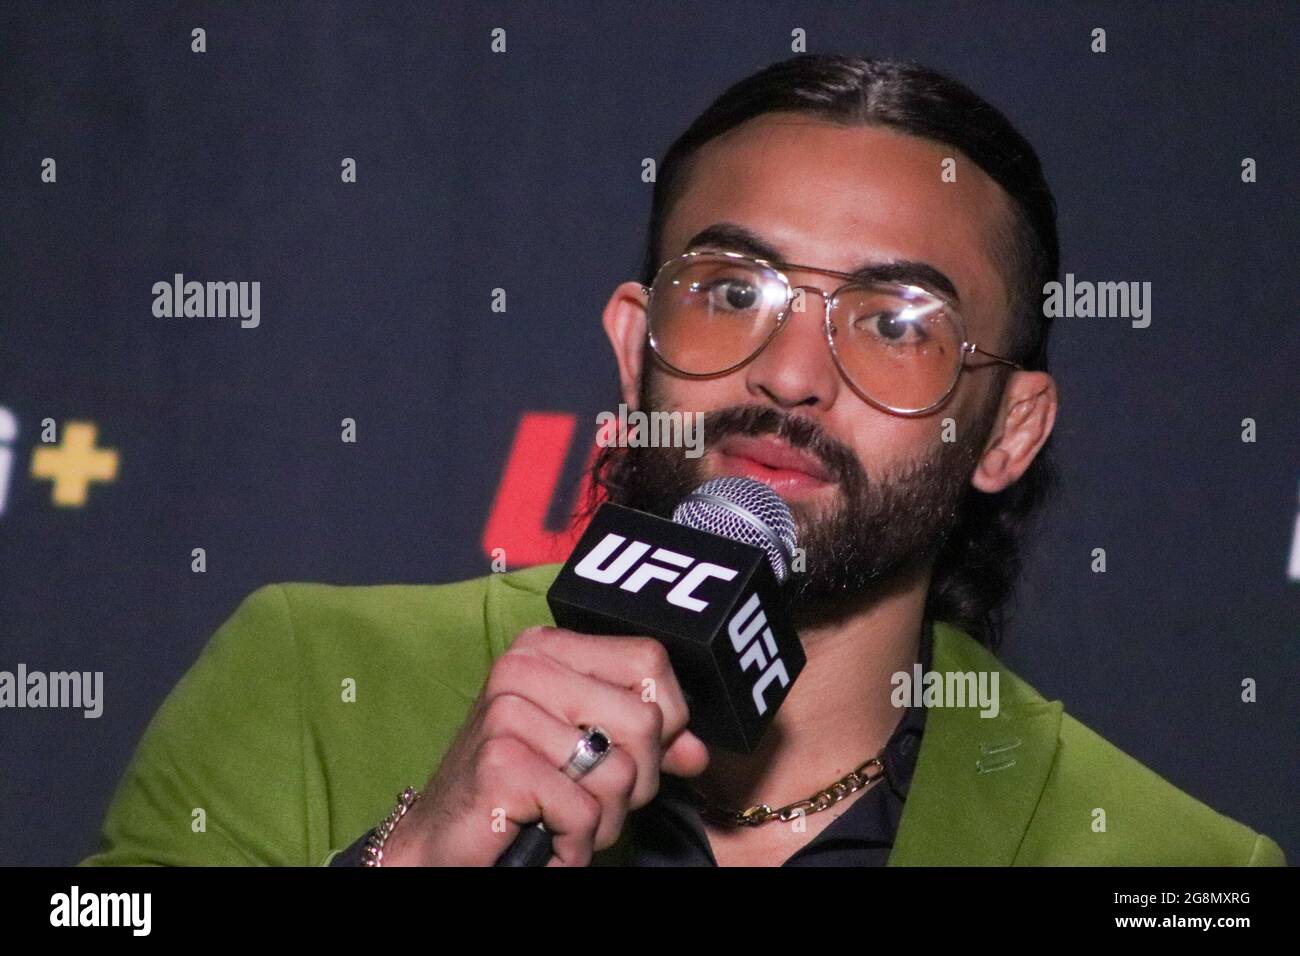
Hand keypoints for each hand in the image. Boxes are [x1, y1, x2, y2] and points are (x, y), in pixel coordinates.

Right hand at [381, 625, 709, 865]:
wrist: (442, 844)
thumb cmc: (519, 794)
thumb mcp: (588, 755)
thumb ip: (645, 744)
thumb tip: (696, 751)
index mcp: (547, 647)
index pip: (650, 659)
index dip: (667, 717)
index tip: (636, 752)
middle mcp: (523, 667)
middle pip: (644, 720)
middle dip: (636, 781)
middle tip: (591, 799)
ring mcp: (506, 711)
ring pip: (620, 772)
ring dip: (604, 818)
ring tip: (563, 818)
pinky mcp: (500, 761)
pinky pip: (584, 810)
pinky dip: (575, 841)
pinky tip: (544, 836)